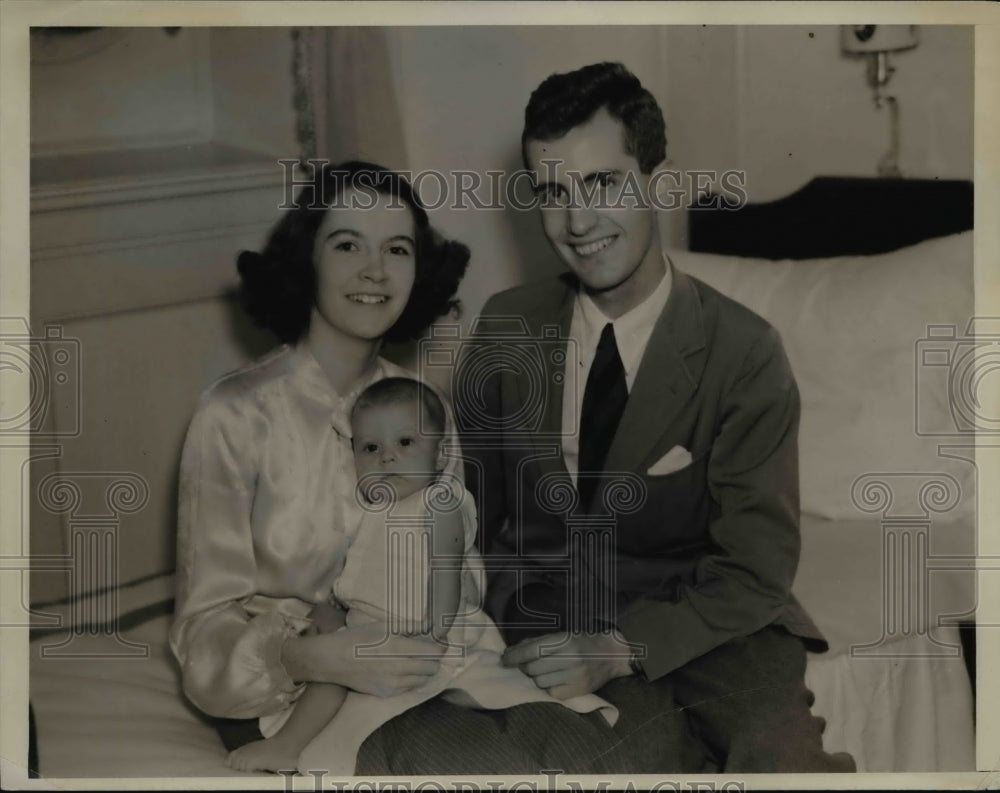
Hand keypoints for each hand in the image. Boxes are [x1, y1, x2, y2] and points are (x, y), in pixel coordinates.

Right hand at [281, 622, 444, 696]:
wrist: (332, 661)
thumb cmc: (357, 638)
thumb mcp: (383, 626)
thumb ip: (409, 626)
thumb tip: (429, 624)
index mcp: (398, 648)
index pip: (433, 652)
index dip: (441, 647)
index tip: (442, 643)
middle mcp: (398, 669)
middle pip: (431, 668)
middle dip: (433, 659)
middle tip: (427, 651)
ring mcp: (392, 684)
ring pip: (421, 680)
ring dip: (422, 670)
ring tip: (413, 660)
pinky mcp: (385, 694)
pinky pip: (407, 688)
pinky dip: (410, 680)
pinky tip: (401, 670)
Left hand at [501, 631, 633, 699]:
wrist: (613, 654)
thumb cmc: (584, 641)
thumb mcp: (563, 635)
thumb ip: (539, 642)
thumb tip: (513, 651)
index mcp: (565, 641)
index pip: (532, 651)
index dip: (515, 656)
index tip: (504, 659)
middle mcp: (570, 659)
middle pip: (533, 668)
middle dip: (523, 666)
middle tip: (522, 664)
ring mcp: (574, 677)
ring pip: (540, 682)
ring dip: (535, 677)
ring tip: (540, 671)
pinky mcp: (577, 691)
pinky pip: (551, 693)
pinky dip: (547, 687)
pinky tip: (552, 680)